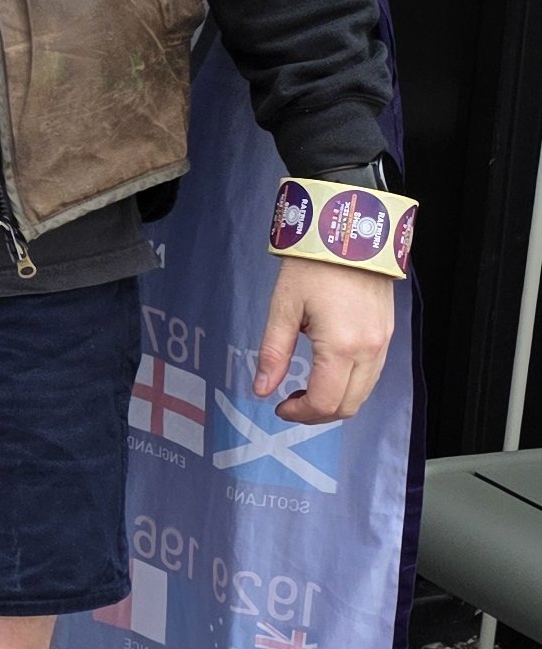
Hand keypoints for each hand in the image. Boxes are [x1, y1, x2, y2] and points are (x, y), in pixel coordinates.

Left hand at [252, 258, 397, 423]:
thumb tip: (261, 390)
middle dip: (318, 414)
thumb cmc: (313, 266)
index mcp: (341, 346)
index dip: (300, 414)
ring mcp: (383, 343)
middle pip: (348, 406)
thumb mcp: (283, 307)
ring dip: (336, 402)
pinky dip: (351, 386)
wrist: (350, 233)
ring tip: (307, 391)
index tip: (279, 407)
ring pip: (363, 394)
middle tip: (292, 404)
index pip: (325, 402)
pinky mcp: (388, 334)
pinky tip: (328, 374)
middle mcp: (369, 350)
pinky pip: (372, 375)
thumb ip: (273, 353)